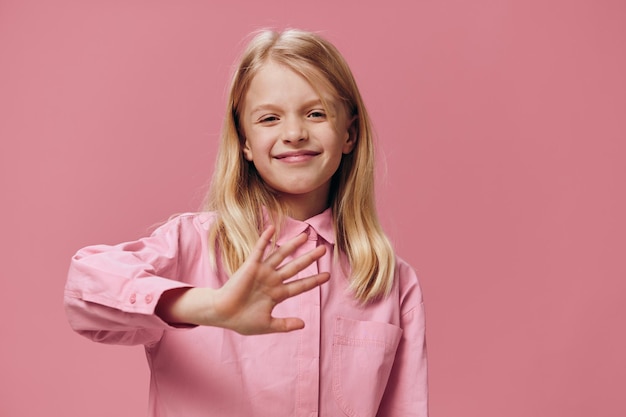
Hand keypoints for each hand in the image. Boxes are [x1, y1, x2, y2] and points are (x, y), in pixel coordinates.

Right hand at [156, 225, 329, 334]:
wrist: (222, 315)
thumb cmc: (241, 320)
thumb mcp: (267, 325)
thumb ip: (285, 325)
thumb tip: (303, 324)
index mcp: (277, 294)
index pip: (300, 285)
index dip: (314, 280)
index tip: (327, 275)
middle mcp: (272, 280)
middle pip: (295, 267)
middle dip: (309, 258)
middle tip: (323, 249)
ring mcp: (262, 272)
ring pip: (281, 255)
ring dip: (292, 245)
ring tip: (305, 235)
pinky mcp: (249, 266)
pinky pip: (259, 250)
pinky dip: (265, 239)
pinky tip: (273, 228)